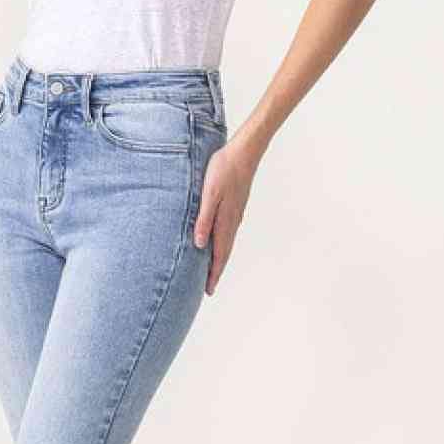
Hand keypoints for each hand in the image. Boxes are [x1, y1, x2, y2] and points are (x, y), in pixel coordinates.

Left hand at [192, 137, 257, 294]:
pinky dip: (221, 244)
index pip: (219, 255)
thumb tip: (200, 244)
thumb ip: (204, 219)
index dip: (213, 274)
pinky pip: (227, 232)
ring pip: (226, 243)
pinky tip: (216, 243)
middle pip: (224, 253)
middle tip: (209, 289)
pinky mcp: (234, 206)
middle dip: (216, 271)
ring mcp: (235, 214)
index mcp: (225, 221)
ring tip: (211, 270)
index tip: (208, 291)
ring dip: (219, 259)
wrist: (244, 152)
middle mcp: (232, 221)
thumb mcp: (209, 194)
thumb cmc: (223, 169)